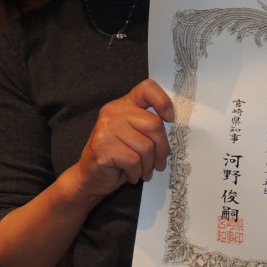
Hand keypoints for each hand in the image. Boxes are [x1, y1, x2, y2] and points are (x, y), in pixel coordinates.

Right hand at [73, 79, 174, 198]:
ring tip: (144, 171)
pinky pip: (134, 160)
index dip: (163, 101)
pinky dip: (137, 172)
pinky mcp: (103, 146)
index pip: (147, 88)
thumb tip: (175, 128)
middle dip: (162, 149)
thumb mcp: (135, 136)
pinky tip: (132, 175)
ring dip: (149, 165)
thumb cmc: (118, 157)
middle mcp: (114, 112)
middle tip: (160, 163)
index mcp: (124, 105)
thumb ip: (149, 127)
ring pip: (146, 147)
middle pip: (154, 124)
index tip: (170, 118)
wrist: (90, 178)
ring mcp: (106, 128)